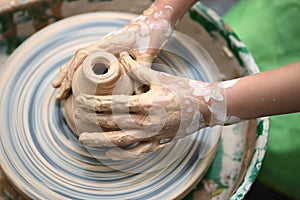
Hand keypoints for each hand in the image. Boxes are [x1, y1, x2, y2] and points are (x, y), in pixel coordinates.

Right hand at [52, 4, 173, 99]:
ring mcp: (104, 46)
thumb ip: (141, 71)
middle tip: (58, 93)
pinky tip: (74, 77)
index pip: (84, 55)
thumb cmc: (152, 35)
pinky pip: (88, 59)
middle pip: (77, 58)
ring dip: (68, 72)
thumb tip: (138, 95)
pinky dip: (78, 68)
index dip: (73, 70)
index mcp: (109, 43)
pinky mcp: (108, 49)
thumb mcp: (148, 54)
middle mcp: (103, 44)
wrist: (155, 21)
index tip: (66, 84)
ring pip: (80, 59)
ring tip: (58, 87)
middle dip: (66, 76)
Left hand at [74, 52, 225, 159]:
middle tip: (77, 114)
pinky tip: (109, 153)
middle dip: (91, 118)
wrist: (204, 107)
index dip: (93, 103)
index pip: (112, 104)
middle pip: (111, 122)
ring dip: (99, 140)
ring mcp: (152, 135)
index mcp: (146, 103)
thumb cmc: (182, 89)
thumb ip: (137, 70)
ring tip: (83, 138)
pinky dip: (121, 154)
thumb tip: (122, 57)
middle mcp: (146, 122)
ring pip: (119, 141)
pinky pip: (136, 152)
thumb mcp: (159, 77)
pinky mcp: (157, 142)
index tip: (80, 100)